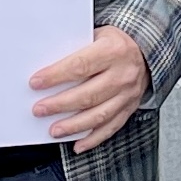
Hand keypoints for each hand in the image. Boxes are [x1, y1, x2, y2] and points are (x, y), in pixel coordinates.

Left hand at [31, 26, 149, 151]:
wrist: (145, 52)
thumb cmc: (113, 43)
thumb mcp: (96, 35)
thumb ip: (75, 49)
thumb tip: (44, 66)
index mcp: (113, 50)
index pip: (80, 65)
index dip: (56, 76)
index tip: (36, 83)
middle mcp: (123, 74)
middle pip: (88, 94)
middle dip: (60, 104)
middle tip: (39, 110)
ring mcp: (128, 94)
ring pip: (99, 115)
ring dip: (74, 126)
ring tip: (54, 130)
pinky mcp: (129, 109)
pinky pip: (111, 127)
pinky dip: (93, 139)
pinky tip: (77, 145)